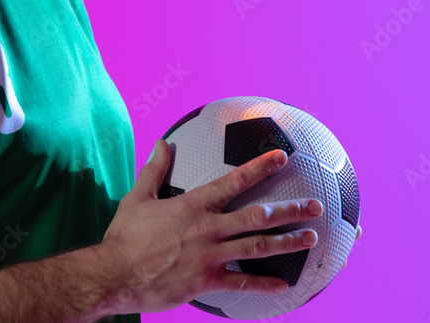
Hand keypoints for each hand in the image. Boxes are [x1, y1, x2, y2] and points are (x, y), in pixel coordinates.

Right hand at [101, 139, 323, 314]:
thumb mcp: (138, 198)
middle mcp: (208, 228)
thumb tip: (161, 143)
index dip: (260, 167)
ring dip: (287, 243)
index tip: (283, 157)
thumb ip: (154, 170)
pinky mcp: (206, 281)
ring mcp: (210, 256)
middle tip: (315, 206)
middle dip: (289, 209)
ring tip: (310, 238)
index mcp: (194, 205)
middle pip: (257, 216)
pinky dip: (264, 284)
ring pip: (257, 247)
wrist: (114, 274)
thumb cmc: (125, 236)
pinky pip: (241, 284)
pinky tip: (285, 285)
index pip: (234, 180)